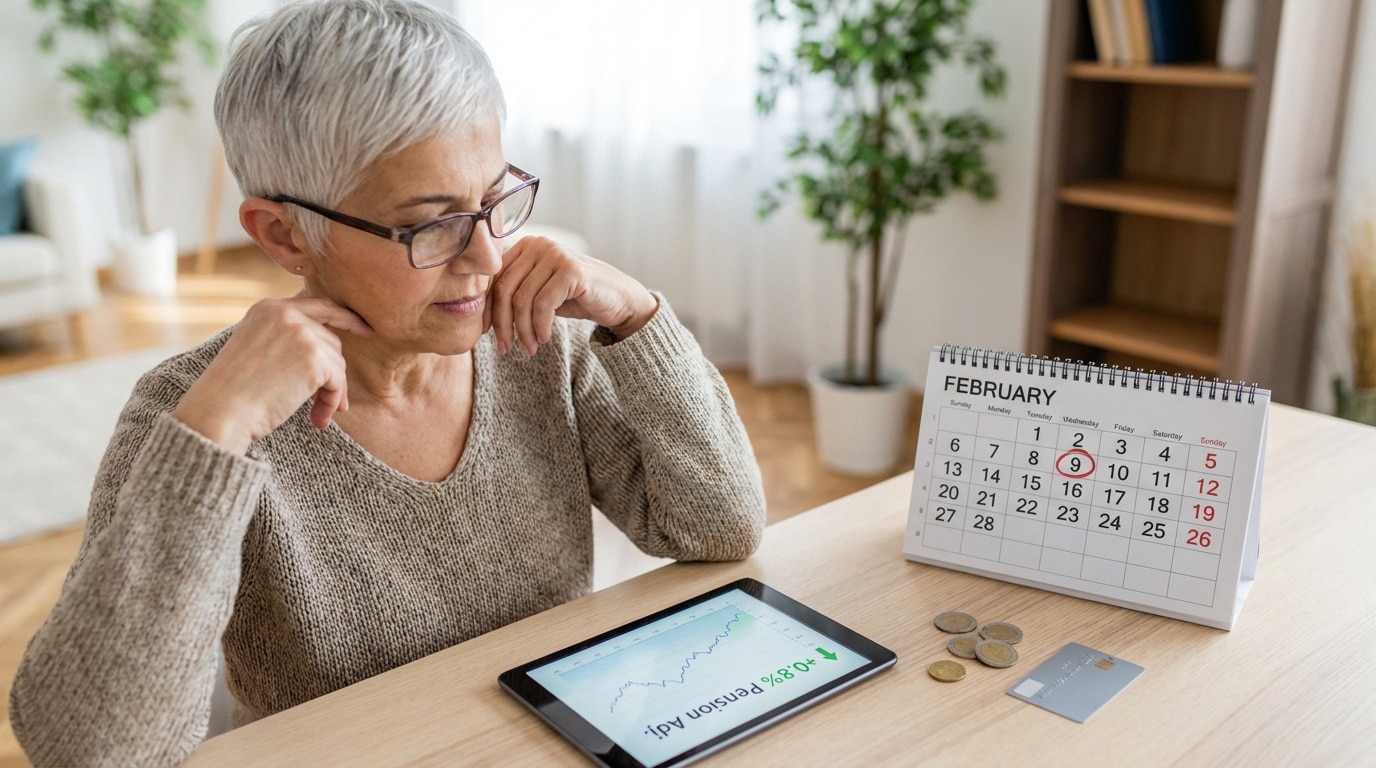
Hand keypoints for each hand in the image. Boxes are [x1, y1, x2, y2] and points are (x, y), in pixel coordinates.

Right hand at [172, 297, 372, 452]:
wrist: (220, 411)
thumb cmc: (233, 391)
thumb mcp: (255, 349)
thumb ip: (286, 339)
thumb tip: (329, 352)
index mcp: (268, 308)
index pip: (319, 305)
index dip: (346, 318)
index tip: (366, 330)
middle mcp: (286, 313)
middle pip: (330, 341)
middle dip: (332, 374)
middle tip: (329, 404)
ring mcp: (302, 333)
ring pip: (337, 363)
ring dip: (331, 393)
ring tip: (317, 415)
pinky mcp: (314, 358)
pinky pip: (338, 381)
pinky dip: (333, 402)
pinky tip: (318, 419)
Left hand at [484, 236, 657, 355]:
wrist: (619, 300)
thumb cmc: (577, 297)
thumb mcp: (540, 293)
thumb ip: (515, 294)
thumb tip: (479, 315)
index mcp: (526, 246)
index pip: (494, 279)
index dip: (487, 308)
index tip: (486, 334)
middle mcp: (538, 244)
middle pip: (504, 289)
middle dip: (502, 324)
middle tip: (506, 348)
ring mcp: (555, 254)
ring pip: (522, 299)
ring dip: (523, 331)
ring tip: (529, 348)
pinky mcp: (571, 270)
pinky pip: (543, 304)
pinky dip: (540, 326)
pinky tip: (544, 339)